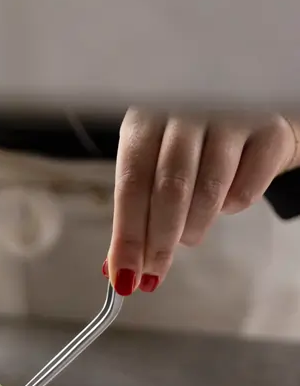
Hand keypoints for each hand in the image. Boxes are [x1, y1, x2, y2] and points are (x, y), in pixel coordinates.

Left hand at [105, 110, 299, 294]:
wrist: (251, 117)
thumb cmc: (190, 149)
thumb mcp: (151, 167)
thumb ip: (133, 214)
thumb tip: (117, 268)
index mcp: (145, 119)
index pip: (131, 183)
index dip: (128, 235)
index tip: (125, 275)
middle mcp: (186, 110)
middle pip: (170, 189)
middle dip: (159, 241)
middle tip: (156, 269)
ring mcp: (230, 117)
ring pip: (208, 192)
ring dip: (194, 227)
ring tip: (189, 232)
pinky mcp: (268, 133)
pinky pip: (245, 191)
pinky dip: (231, 207)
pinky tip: (224, 199)